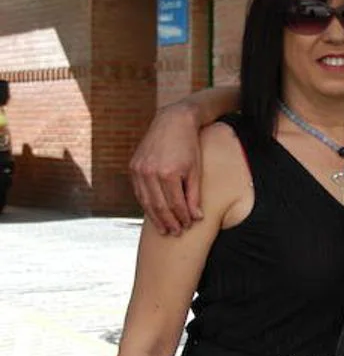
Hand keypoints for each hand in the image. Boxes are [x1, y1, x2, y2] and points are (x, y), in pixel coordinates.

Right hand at [130, 104, 203, 235]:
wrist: (172, 122)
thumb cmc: (189, 146)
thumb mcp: (196, 170)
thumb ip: (194, 195)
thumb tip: (196, 218)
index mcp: (169, 173)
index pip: (175, 204)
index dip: (181, 218)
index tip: (187, 226)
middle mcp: (150, 172)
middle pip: (158, 206)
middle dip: (168, 222)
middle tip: (175, 233)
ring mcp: (139, 170)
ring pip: (146, 201)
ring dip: (155, 217)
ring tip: (164, 229)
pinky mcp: (133, 167)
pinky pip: (139, 192)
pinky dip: (146, 204)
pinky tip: (154, 213)